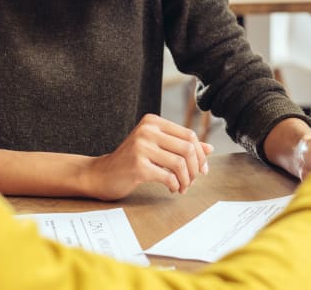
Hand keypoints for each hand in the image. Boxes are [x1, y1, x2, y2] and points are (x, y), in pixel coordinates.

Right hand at [82, 114, 213, 199]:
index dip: (200, 154)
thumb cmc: (130, 161)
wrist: (101, 174)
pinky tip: (172, 189)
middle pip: (188, 148)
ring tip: (182, 187)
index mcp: (152, 122)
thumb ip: (180, 146)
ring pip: (180, 163)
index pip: (188, 135)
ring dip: (187, 179)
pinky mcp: (137, 165)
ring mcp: (141, 147)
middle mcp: (147, 130)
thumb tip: (210, 148)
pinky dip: (175, 185)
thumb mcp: (156, 148)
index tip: (202, 169)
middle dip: (196, 168)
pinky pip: (168, 177)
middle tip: (193, 180)